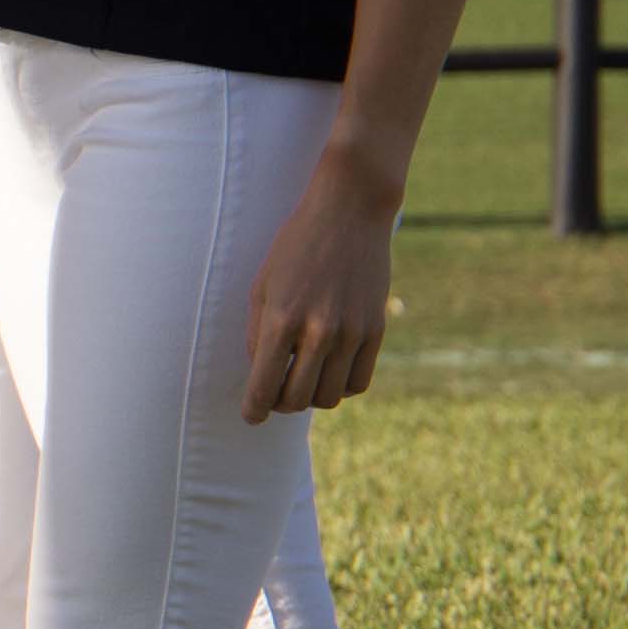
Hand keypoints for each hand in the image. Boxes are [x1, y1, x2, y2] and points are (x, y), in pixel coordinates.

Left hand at [239, 155, 398, 422]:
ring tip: (301, 375)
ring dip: (310, 395)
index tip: (251, 415)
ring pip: (328, 397)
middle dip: (279, 403)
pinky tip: (328, 368)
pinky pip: (357, 382)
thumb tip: (261, 379)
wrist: (349, 213)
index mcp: (281, 319)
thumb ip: (257, 335)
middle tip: (274, 391)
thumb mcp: (262, 286)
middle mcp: (318, 331)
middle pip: (296, 400)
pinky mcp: (376, 330)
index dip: (253, 410)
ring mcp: (351, 332)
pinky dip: (340, 385)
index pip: (263, 387)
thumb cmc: (295, 247)